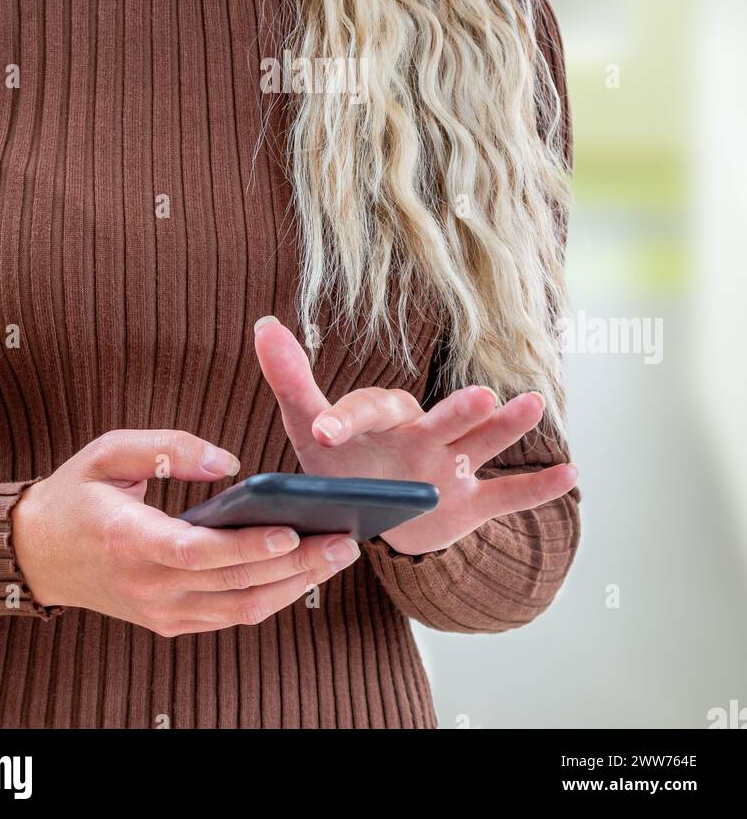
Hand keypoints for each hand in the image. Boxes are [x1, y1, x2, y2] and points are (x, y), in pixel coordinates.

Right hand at [9, 429, 360, 634]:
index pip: (198, 552)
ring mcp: (161, 612)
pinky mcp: (170, 622)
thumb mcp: (107, 452)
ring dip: (296, 586)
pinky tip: (306, 571)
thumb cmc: (75, 495)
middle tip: (346, 538)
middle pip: (234, 584)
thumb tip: (229, 462)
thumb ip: (168, 447)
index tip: (291, 531)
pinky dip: (272, 597)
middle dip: (297, 564)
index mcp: (130, 541)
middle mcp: (148, 587)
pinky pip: (230, 616)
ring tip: (340, 553)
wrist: (36, 554)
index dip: (247, 547)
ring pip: (240, 609)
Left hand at [253, 317, 578, 555]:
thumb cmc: (340, 461)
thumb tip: (263, 324)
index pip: (368, 412)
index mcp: (383, 419)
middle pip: (443, 419)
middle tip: (482, 396)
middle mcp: (424, 435)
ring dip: (507, 429)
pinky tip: (571, 473)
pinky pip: (506, 496)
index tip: (321, 431)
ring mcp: (452, 467)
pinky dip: (537, 489)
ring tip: (533, 405)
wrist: (373, 510)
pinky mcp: (469, 503)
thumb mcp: (309, 428)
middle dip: (459, 410)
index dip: (345, 420)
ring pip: (482, 445)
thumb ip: (291, 381)